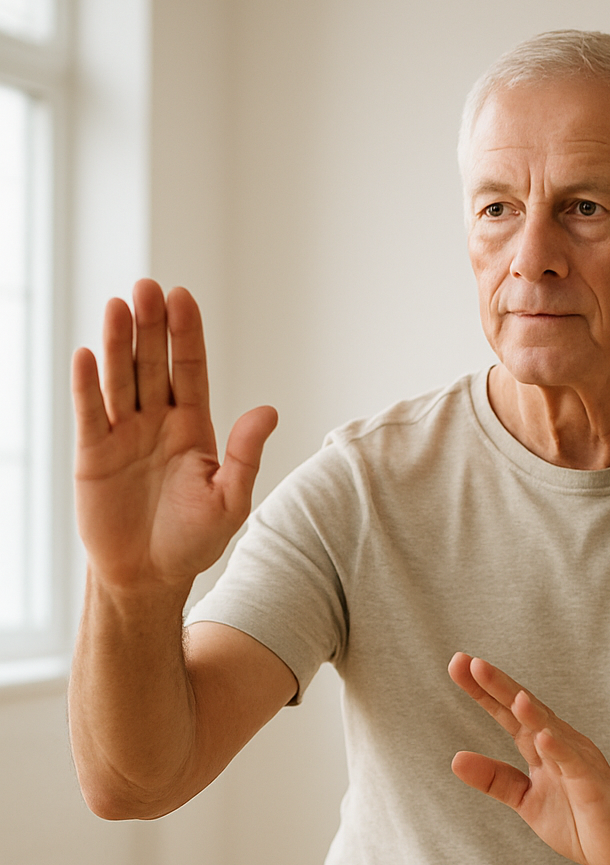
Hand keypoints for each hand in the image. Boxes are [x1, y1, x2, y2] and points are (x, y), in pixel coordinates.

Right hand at [72, 280, 276, 595]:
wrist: (148, 576)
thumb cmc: (193, 541)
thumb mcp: (229, 501)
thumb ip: (245, 456)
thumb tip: (268, 411)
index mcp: (194, 428)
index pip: (190, 370)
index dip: (186, 335)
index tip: (183, 297)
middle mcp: (157, 423)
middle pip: (152, 364)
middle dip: (151, 326)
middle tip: (148, 288)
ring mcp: (123, 434)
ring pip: (120, 379)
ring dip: (117, 343)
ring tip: (118, 305)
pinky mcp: (93, 453)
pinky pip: (89, 412)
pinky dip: (87, 385)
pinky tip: (86, 354)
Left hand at [448, 653, 609, 864]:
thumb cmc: (582, 822)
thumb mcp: (527, 801)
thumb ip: (495, 780)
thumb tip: (456, 759)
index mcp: (543, 749)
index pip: (509, 714)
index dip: (483, 691)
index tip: (458, 664)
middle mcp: (560, 745)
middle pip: (526, 710)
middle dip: (499, 687)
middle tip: (469, 662)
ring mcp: (578, 762)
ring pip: (551, 729)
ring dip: (530, 711)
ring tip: (510, 694)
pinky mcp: (593, 785)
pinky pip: (575, 764)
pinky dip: (559, 749)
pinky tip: (544, 737)